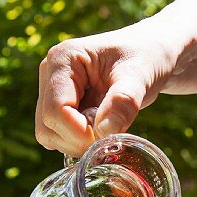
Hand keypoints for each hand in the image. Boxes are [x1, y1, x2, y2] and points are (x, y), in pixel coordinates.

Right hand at [35, 22, 178, 155]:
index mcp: (64, 59)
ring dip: (78, 141)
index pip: (55, 109)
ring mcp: (51, 90)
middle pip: (47, 125)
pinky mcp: (58, 105)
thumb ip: (124, 101)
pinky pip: (58, 135)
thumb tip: (105, 131)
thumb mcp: (140, 75)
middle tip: (111, 134)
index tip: (108, 137)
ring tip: (108, 124)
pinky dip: (78, 140)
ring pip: (48, 134)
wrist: (149, 55)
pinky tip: (101, 126)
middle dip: (78, 140)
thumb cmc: (145, 58)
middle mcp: (49, 73)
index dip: (79, 132)